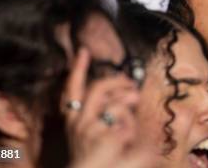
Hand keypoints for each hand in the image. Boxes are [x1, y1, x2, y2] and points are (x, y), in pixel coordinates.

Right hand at [62, 48, 142, 167]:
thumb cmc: (97, 160)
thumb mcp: (99, 133)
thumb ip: (111, 112)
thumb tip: (130, 93)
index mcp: (75, 121)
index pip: (72, 90)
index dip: (78, 69)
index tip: (83, 50)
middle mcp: (79, 123)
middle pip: (97, 89)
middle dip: (116, 81)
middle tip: (130, 83)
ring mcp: (91, 129)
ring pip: (116, 104)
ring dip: (128, 105)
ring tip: (134, 107)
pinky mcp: (105, 137)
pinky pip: (127, 123)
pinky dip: (131, 129)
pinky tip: (127, 141)